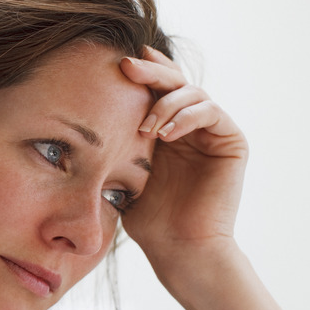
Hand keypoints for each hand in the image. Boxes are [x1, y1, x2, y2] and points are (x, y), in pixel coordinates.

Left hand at [119, 47, 248, 284]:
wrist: (178, 248)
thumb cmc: (148, 219)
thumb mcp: (122, 172)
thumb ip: (114, 142)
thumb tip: (78, 118)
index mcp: (164, 129)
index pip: (154, 89)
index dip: (140, 71)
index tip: (114, 61)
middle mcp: (189, 126)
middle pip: (173, 82)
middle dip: (150, 71)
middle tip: (126, 66)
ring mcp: (211, 132)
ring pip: (192, 92)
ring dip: (165, 103)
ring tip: (144, 127)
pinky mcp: (231, 142)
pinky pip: (211, 112)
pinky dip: (187, 116)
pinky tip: (165, 133)